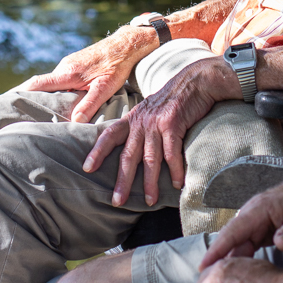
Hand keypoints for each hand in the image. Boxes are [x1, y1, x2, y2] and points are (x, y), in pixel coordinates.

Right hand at [19, 27, 155, 122]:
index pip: (38, 83)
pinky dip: (57, 89)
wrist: (126, 44)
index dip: (22, 92)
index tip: (8, 101)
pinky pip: (60, 78)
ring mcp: (68, 63)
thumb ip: (89, 104)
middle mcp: (64, 67)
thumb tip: (74, 121)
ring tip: (40, 111)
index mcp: (68, 73)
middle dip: (31, 97)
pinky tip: (61, 100)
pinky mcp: (75, 63)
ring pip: (52, 82)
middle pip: (42, 84)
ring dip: (47, 94)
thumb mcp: (105, 87)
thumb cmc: (117, 66)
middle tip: (20, 112)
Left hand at [83, 56, 238, 206]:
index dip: (97, 152)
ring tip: (149, 200)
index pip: (109, 135)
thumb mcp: (150, 110)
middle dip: (122, 180)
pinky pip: (172, 153)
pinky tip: (176, 184)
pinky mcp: (173, 124)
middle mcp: (141, 122)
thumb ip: (140, 127)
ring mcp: (156, 123)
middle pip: (128, 155)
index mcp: (133, 119)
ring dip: (150, 183)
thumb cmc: (173, 100)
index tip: (87, 168)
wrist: (196, 81)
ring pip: (150, 159)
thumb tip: (133, 148)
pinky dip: (174, 171)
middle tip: (117, 201)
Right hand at [199, 174, 282, 268]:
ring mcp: (254, 223)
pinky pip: (245, 245)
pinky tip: (237, 274)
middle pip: (229, 240)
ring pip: (236, 245)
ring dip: (229, 262)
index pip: (232, 232)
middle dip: (216, 260)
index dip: (216, 250)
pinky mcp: (259, 230)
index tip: (202, 266)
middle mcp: (250, 216)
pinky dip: (240, 259)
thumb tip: (281, 244)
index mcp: (257, 211)